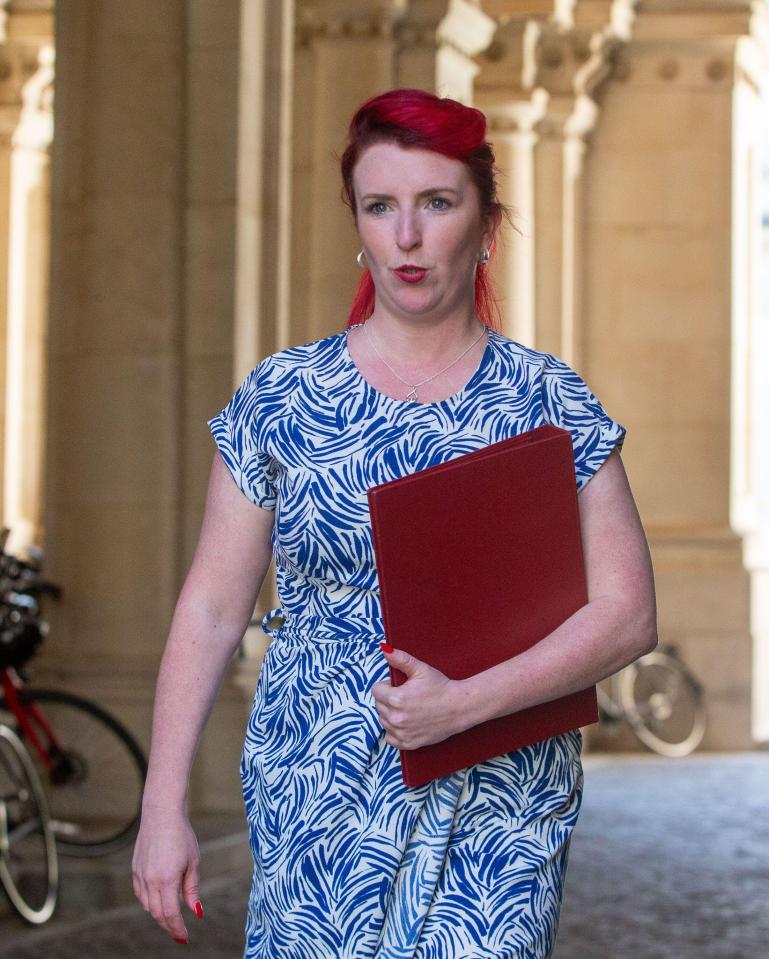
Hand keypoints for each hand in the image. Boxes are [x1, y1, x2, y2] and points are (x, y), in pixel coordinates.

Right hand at [132, 805, 202, 942]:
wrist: (161, 814)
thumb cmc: (182, 836)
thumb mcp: (193, 862)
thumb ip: (192, 889)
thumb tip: (196, 912)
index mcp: (167, 879)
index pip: (171, 913)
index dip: (177, 928)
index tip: (184, 937)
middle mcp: (151, 880)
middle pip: (157, 913)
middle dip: (168, 925)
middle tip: (179, 932)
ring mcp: (140, 875)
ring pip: (147, 905)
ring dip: (159, 914)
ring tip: (171, 918)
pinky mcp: (135, 869)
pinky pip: (140, 894)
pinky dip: (149, 902)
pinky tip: (158, 901)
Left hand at [371, 645, 472, 749]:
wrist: (459, 707)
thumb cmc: (441, 687)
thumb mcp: (421, 669)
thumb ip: (400, 659)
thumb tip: (384, 649)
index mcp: (396, 698)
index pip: (376, 690)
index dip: (386, 685)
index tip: (399, 685)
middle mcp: (396, 718)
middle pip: (378, 705)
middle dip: (388, 699)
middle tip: (407, 696)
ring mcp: (402, 733)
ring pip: (383, 721)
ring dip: (390, 714)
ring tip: (408, 708)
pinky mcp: (408, 743)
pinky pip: (390, 738)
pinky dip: (394, 731)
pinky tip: (406, 723)